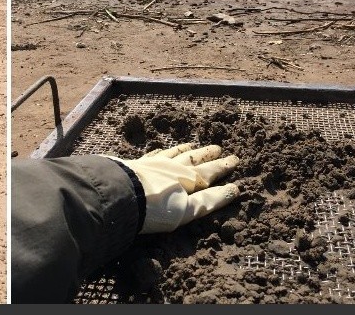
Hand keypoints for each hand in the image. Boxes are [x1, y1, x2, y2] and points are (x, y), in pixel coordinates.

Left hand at [102, 143, 239, 233]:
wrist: (120, 195)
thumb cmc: (156, 207)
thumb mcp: (187, 209)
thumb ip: (209, 200)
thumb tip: (233, 189)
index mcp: (187, 178)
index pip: (209, 172)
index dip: (222, 166)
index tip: (234, 159)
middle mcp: (172, 167)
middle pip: (193, 159)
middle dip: (207, 155)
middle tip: (218, 147)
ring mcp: (153, 164)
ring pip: (173, 153)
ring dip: (185, 150)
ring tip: (193, 145)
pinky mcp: (135, 165)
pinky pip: (152, 154)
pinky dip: (160, 151)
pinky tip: (160, 150)